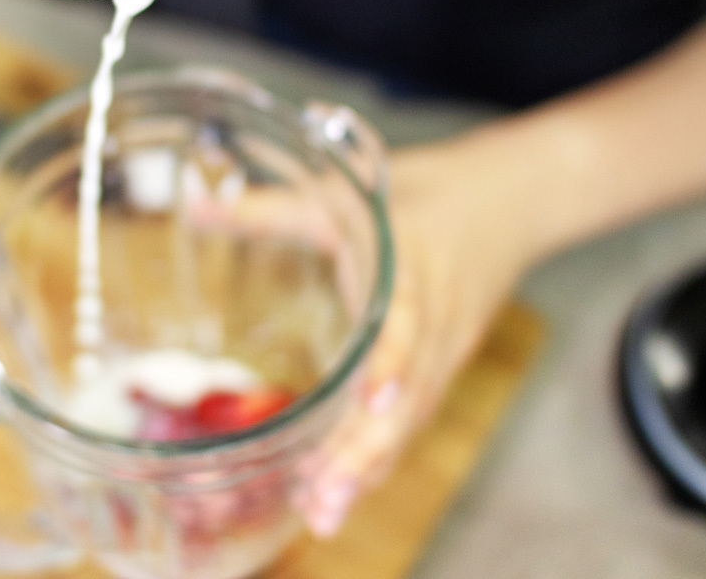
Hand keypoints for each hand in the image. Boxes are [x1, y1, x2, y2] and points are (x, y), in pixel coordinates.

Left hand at [192, 136, 536, 535]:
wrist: (508, 201)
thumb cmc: (423, 195)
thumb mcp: (345, 194)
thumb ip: (270, 206)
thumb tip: (197, 206)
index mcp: (411, 271)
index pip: (405, 324)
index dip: (389, 365)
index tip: (370, 403)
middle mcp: (432, 321)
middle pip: (408, 398)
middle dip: (367, 452)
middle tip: (323, 501)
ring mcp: (442, 349)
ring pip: (410, 419)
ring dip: (371, 466)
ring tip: (324, 512)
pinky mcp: (440, 367)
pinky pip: (413, 419)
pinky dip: (380, 454)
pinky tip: (341, 485)